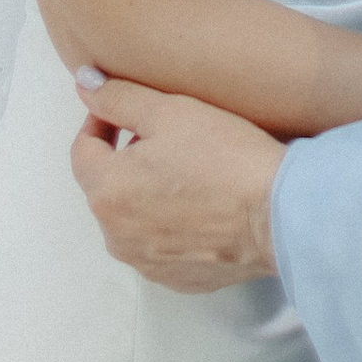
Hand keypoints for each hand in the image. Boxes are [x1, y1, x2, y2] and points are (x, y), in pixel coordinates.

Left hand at [71, 76, 284, 291]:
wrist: (278, 215)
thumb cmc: (223, 158)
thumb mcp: (169, 111)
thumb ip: (117, 97)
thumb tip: (84, 82)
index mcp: (106, 192)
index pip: (82, 151)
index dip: (99, 123)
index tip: (124, 111)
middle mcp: (116, 236)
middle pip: (107, 187)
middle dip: (125, 159)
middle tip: (164, 137)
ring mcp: (146, 263)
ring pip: (132, 218)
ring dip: (146, 193)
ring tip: (186, 171)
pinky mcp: (177, 280)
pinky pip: (160, 244)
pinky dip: (170, 223)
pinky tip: (201, 205)